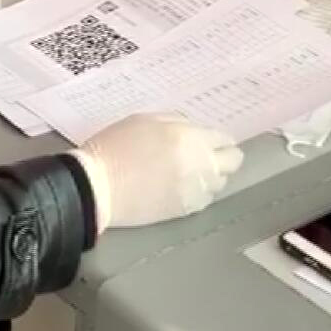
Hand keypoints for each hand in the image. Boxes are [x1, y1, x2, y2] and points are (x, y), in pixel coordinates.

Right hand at [70, 113, 244, 232]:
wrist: (97, 186)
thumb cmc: (115, 147)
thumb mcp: (143, 120)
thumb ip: (175, 121)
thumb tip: (192, 129)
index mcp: (190, 138)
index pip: (225, 139)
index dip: (217, 139)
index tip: (209, 141)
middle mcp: (200, 165)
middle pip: (233, 162)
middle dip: (223, 157)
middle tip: (205, 156)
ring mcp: (195, 190)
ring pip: (220, 182)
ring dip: (210, 176)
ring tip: (188, 173)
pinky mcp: (186, 210)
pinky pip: (206, 200)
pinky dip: (199, 192)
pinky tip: (180, 188)